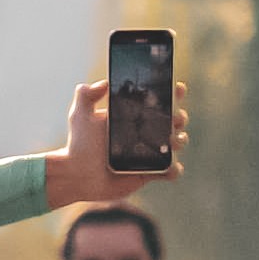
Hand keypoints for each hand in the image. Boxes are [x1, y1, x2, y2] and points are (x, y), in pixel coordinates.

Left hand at [41, 78, 183, 207]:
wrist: (77, 176)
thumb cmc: (78, 145)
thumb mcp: (80, 116)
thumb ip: (86, 95)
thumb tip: (104, 83)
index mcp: (132, 116)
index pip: (155, 101)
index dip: (170, 93)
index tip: (178, 87)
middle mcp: (143, 133)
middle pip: (172, 120)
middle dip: (180, 116)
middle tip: (175, 118)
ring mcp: (148, 153)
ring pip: (176, 144)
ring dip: (181, 140)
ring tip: (172, 141)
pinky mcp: (149, 174)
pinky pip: (170, 171)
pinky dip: (174, 170)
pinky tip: (170, 166)